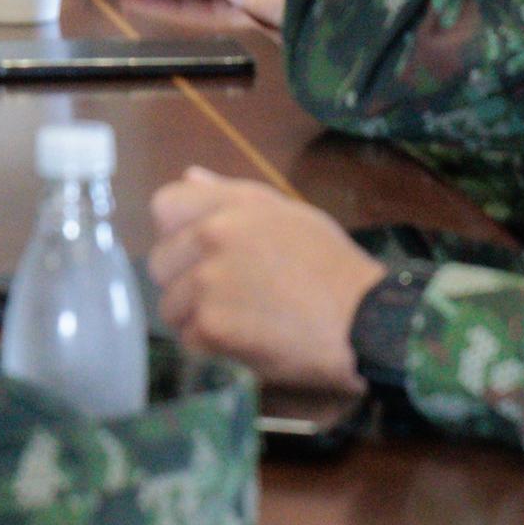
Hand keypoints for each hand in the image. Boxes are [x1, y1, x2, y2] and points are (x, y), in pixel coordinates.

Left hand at [146, 167, 380, 393]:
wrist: (364, 320)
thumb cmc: (331, 265)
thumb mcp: (288, 214)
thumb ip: (231, 194)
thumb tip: (188, 176)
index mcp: (227, 206)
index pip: (163, 207)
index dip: (176, 232)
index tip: (197, 251)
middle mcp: (210, 238)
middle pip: (160, 263)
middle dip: (184, 281)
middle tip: (227, 295)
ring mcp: (207, 283)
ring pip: (170, 307)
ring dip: (196, 319)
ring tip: (242, 321)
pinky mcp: (212, 327)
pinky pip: (189, 339)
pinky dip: (212, 348)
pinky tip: (246, 342)